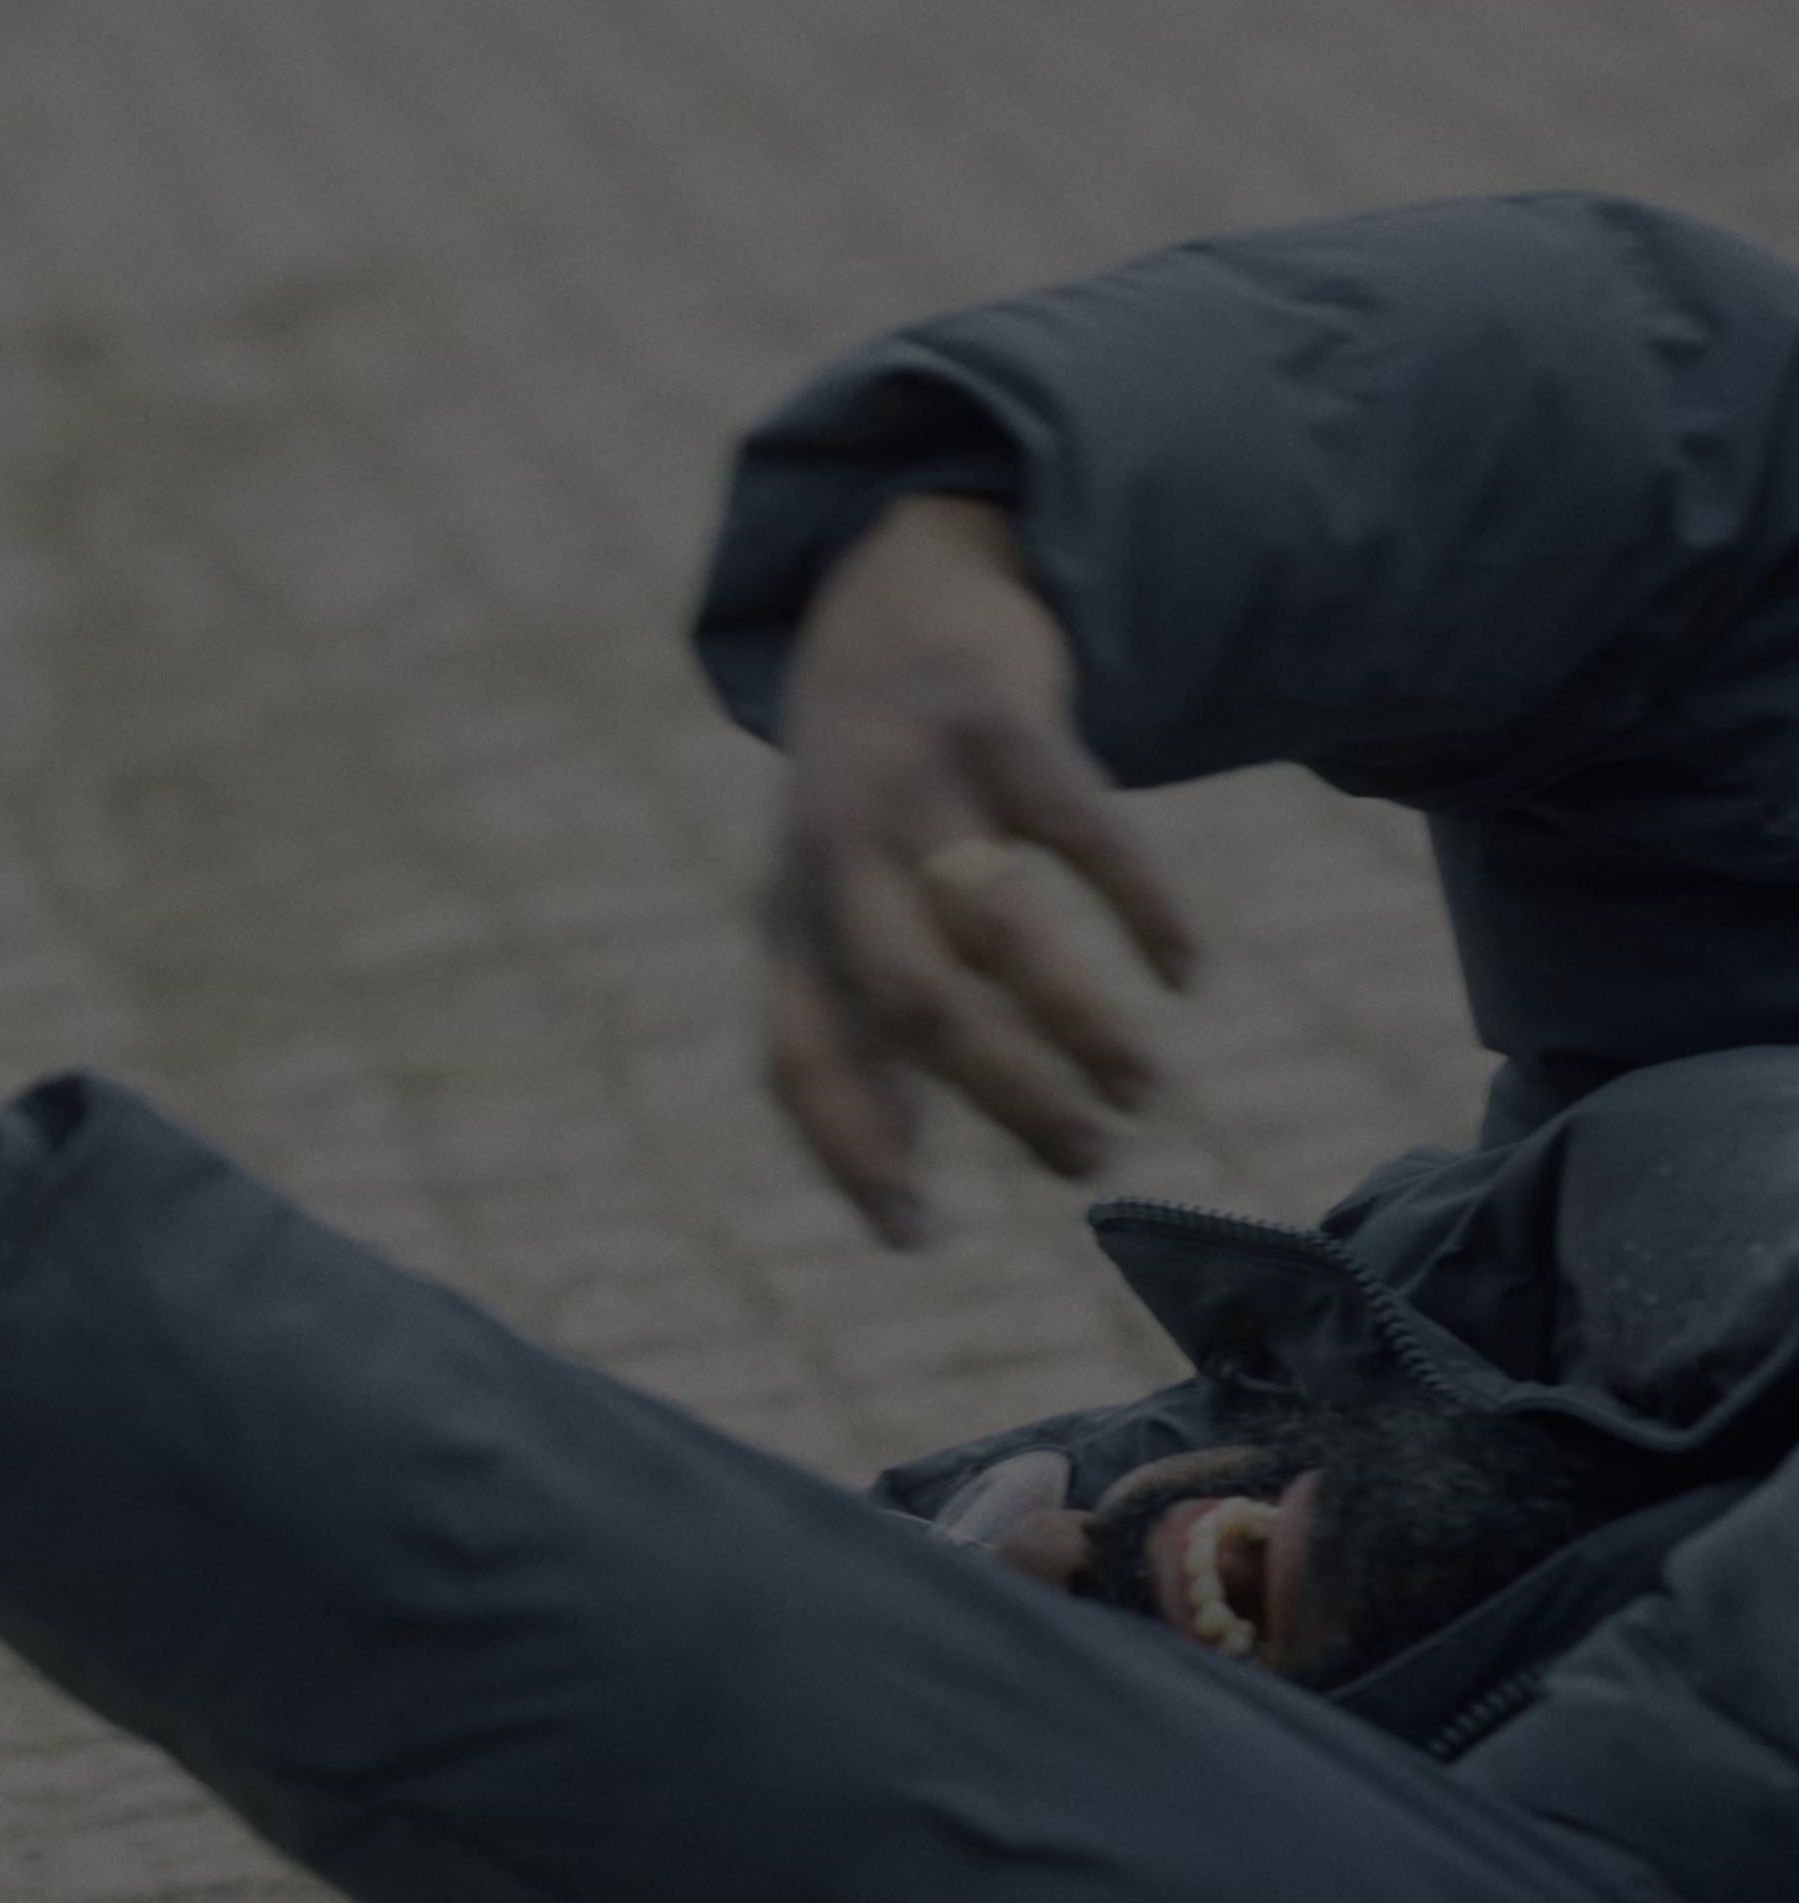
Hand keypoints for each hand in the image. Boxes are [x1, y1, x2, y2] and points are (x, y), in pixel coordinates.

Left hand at [766, 495, 1196, 1245]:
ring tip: (1144, 1089)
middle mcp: (834, 856)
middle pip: (907, 1001)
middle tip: (1089, 1159)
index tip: (918, 1235)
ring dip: (1078, 1023)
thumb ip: (862, 1039)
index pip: (794, 1055)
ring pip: (995, 927)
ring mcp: (912, 781)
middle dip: (1002, 1095)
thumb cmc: (873, 801)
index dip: (847, 1149)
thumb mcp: (836, 910)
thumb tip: (896, 1194)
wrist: (893, 596)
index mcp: (790, 920)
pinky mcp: (998, 718)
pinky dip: (1140, 910)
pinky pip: (1079, 826)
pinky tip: (1185, 974)